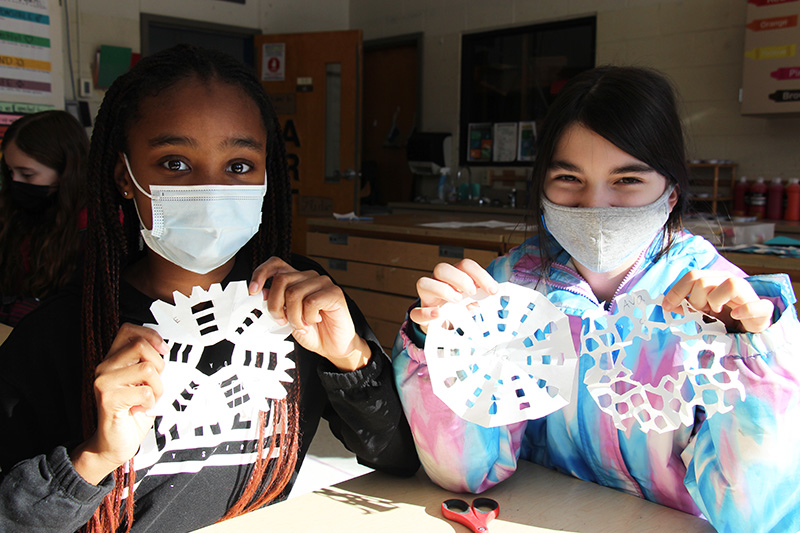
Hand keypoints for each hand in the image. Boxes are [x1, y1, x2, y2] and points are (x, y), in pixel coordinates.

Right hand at [70, 324, 166, 484]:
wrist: (114, 443)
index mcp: (113, 360)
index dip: (150, 335)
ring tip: (149, 399)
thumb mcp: (144, 383)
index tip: (163, 349)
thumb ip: (150, 365)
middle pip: (141, 346)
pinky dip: (151, 401)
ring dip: (157, 387)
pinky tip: (142, 409)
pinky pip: (145, 391)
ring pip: (147, 368)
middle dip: (159, 365)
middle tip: (155, 384)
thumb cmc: (132, 412)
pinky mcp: (108, 399)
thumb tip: (168, 352)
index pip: (129, 330)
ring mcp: (104, 382)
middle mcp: (104, 367)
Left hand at [249, 257, 369, 371]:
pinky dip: (308, 317)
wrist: (332, 346)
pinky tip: (315, 321)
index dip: (261, 273)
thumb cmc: (311, 332)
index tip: (253, 291)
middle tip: (282, 321)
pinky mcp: (334, 292)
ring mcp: (322, 282)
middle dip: (276, 305)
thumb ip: (276, 304)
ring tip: (301, 325)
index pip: (275, 264)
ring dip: (293, 316)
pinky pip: (312, 301)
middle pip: (281, 280)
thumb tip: (261, 293)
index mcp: (296, 280)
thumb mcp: (286, 319)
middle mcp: (308, 277)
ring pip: (294, 293)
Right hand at [410, 259, 498, 332]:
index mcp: (455, 276)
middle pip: (442, 268)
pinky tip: (439, 315)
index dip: (480, 274)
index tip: (493, 290)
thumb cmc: (462, 310)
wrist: (447, 328)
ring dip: (442, 290)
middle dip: (460, 278)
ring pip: (423, 283)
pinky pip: (416, 312)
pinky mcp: (421, 314)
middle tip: (473, 292)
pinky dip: (426, 313)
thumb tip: (493, 294)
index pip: (465, 265)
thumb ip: (482, 296)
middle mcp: (439, 282)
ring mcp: (428, 298)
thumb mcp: (474, 301)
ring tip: (457, 301)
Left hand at [662, 270, 773, 332]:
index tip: (666, 307)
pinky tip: (736, 316)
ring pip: (728, 285)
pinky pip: (754, 305)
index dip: (676, 291)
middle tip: (700, 312)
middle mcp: (729, 280)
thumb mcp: (700, 310)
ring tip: (716, 313)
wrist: (749, 328)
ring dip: (715, 302)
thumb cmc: (723, 316)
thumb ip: (685, 306)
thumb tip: (667, 305)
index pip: (692, 276)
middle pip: (704, 281)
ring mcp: (748, 292)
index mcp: (713, 278)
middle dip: (696, 301)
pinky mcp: (762, 308)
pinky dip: (744, 310)